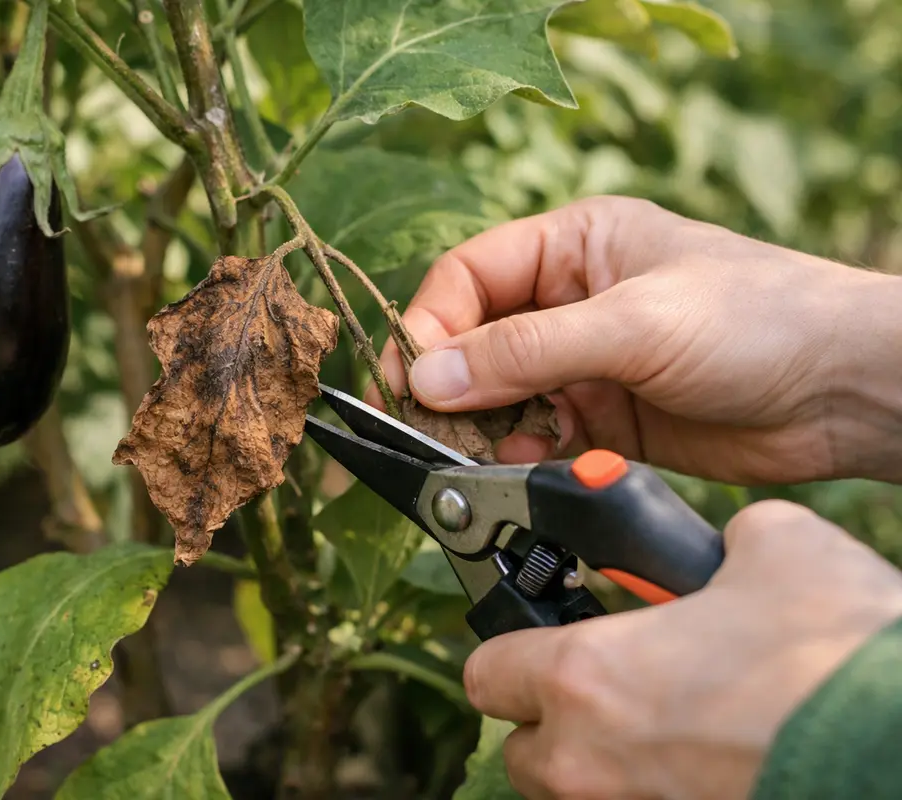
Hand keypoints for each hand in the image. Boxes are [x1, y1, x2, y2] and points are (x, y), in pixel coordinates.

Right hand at [372, 196, 901, 484]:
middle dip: (451, 383)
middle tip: (433, 427)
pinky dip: (521, 454)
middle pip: (474, 340)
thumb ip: (526, 351)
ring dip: (483, 425)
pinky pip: (536, 436)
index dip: (432, 325)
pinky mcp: (603, 419)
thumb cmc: (757, 320)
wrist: (847, 393)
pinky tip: (527, 465)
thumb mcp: (633, 323)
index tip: (414, 378)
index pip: (469, 277)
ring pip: (499, 394)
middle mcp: (570, 301)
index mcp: (574, 245)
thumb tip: (428, 378)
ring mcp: (585, 363)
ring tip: (483, 453)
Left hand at [464, 500, 901, 799]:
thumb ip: (713, 545)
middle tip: (611, 684)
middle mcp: (589, 764)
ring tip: (666, 723)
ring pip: (575, 792)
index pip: (486, 671)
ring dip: (601, 758)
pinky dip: (653, 786)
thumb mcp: (774, 547)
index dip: (512, 645)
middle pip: (523, 749)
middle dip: (552, 717)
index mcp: (584, 678)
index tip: (544, 634)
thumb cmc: (837, 657)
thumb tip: (724, 552)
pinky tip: (709, 756)